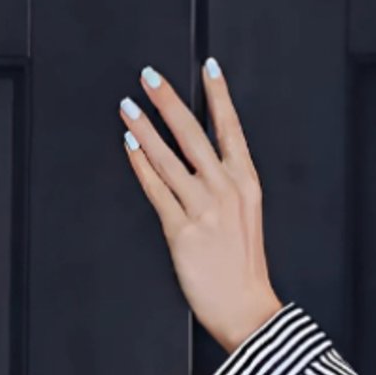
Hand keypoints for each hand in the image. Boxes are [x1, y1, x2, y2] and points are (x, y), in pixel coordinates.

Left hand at [120, 61, 283, 352]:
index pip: (231, 127)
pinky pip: (156, 190)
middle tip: (150, 76)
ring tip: (128, 107)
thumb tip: (200, 155)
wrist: (246, 308)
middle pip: (194, 133)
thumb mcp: (246, 213)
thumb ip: (226, 183)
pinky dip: (141, 166)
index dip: (219, 94)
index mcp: (247, 182)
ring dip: (144, 128)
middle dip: (169, 101)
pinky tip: (130, 148)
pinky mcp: (182, 231)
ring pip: (169, 158)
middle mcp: (226, 189)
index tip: (208, 66)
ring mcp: (204, 209)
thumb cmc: (244, 265)